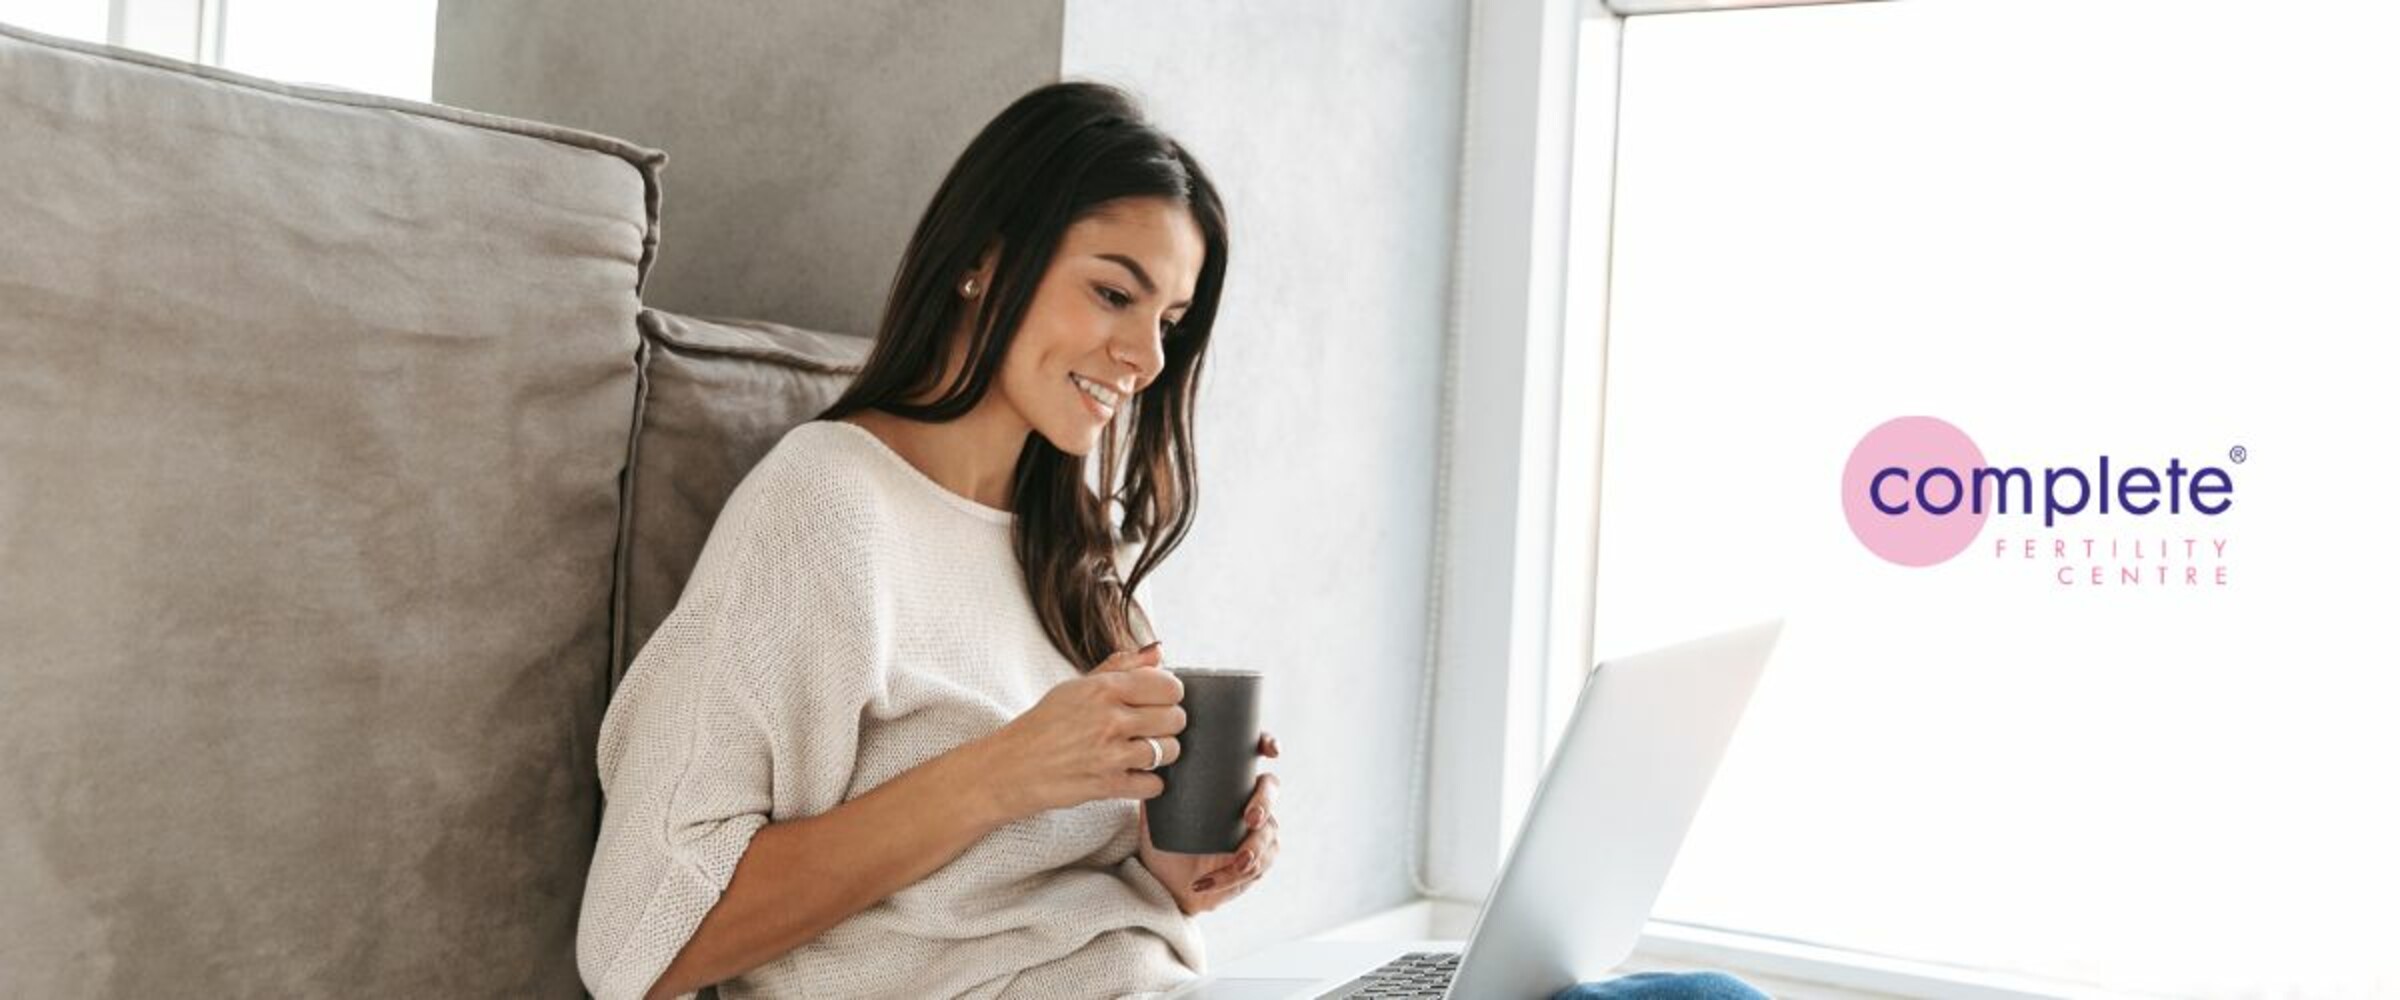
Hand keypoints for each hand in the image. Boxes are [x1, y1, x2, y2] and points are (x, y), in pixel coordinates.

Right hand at [972, 642, 1185, 821]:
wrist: (1011, 767)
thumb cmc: (1043, 725)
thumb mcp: (1076, 686)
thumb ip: (1120, 667)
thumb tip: (1157, 652)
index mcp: (1104, 689)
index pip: (1168, 685)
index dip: (1169, 693)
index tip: (1159, 700)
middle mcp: (1110, 719)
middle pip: (1175, 718)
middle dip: (1168, 723)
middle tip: (1150, 727)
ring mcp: (1111, 755)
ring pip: (1170, 751)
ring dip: (1161, 753)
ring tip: (1142, 751)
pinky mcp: (1109, 786)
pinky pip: (1155, 785)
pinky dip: (1148, 782)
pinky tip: (1133, 774)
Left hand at [1139, 730, 1280, 915]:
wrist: (1166, 879)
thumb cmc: (1166, 839)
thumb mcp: (1155, 808)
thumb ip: (1153, 786)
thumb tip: (1146, 758)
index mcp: (1228, 781)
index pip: (1254, 754)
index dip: (1269, 745)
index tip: (1271, 751)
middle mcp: (1248, 801)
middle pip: (1271, 791)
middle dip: (1264, 803)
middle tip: (1250, 818)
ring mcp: (1257, 831)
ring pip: (1269, 834)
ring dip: (1254, 849)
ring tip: (1237, 863)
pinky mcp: (1257, 862)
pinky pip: (1257, 867)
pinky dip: (1232, 877)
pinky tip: (1212, 880)